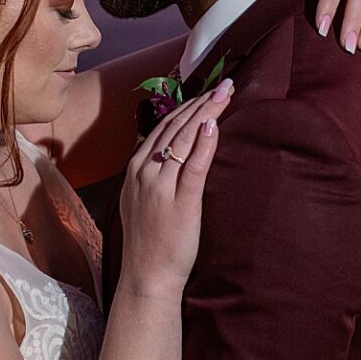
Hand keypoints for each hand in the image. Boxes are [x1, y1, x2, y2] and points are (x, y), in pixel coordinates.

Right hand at [116, 80, 233, 299]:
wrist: (147, 276)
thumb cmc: (149, 242)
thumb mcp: (142, 201)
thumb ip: (154, 175)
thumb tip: (171, 153)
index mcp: (135, 170)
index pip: (163, 128)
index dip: (185, 107)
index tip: (205, 92)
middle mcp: (144, 172)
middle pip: (174, 127)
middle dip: (200, 102)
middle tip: (222, 84)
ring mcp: (160, 186)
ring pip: (184, 139)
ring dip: (206, 112)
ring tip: (225, 94)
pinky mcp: (180, 201)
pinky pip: (193, 164)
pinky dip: (204, 142)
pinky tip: (215, 123)